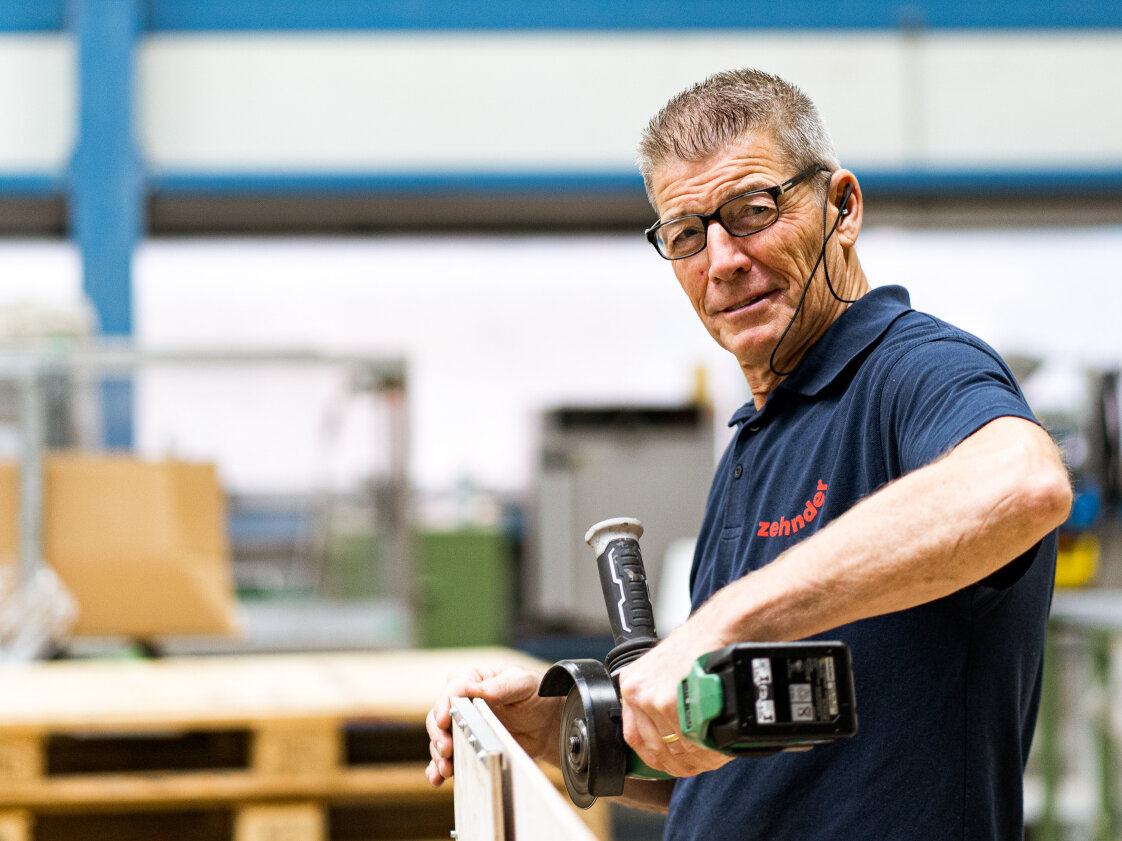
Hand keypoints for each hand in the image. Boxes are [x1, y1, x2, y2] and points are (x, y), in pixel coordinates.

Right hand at [424, 665, 563, 786]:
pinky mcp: (468, 746)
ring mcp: (463, 725)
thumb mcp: (522, 684)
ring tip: (446, 769)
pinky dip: (438, 768)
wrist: (549, 723)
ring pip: (440, 738)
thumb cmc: (536, 695)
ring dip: (439, 754)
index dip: (445, 704)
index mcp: (474, 679)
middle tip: (446, 748)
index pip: (453, 688)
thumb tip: (473, 690)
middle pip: (439, 716)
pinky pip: (448, 757)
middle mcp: (463, 702)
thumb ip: (498, 686)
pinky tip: (437, 778)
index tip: (445, 720)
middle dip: (439, 733)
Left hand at [617, 620, 733, 777]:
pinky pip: (692, 745)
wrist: (721, 629)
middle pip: (657, 749)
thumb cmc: (701, 645)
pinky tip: (720, 748)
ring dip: (699, 760)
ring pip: (677, 751)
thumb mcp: (666, 669)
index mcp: (632, 684)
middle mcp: (638, 693)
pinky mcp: (672, 705)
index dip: (655, 757)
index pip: (634, 736)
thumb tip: (670, 733)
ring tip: (715, 753)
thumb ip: (661, 698)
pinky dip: (710, 753)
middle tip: (700, 761)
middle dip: (681, 762)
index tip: (670, 763)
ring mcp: (653, 700)